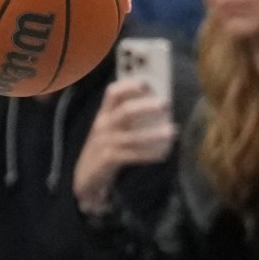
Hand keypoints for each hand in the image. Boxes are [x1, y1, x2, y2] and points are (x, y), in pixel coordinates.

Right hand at [72, 77, 175, 213]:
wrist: (85, 176)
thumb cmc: (104, 147)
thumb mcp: (109, 129)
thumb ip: (124, 117)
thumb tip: (155, 102)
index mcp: (103, 115)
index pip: (112, 94)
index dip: (128, 86)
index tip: (146, 83)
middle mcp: (103, 126)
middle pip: (124, 112)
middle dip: (145, 106)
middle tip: (165, 103)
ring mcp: (105, 143)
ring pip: (131, 137)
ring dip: (153, 134)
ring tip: (172, 130)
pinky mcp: (109, 160)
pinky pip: (132, 156)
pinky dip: (148, 155)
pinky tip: (162, 155)